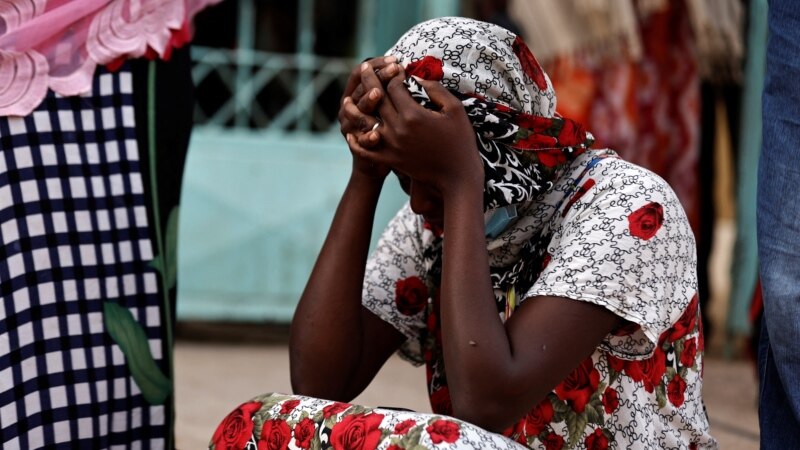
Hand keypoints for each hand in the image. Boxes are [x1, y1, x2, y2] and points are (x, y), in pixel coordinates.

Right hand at [339, 58, 396, 180]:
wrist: (376, 161)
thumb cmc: (388, 127)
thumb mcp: (389, 105)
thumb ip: (395, 90)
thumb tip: (414, 73)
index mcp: (356, 94)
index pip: (360, 72)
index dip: (377, 64)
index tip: (396, 60)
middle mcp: (348, 107)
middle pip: (360, 88)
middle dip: (378, 77)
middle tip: (395, 68)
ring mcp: (350, 126)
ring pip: (355, 111)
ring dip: (367, 101)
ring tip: (378, 94)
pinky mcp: (356, 145)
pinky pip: (360, 141)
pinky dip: (367, 137)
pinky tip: (377, 134)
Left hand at [349, 69, 482, 195]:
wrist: (457, 177)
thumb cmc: (460, 141)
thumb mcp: (454, 110)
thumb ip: (436, 90)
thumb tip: (418, 77)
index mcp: (413, 115)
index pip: (394, 88)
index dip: (393, 74)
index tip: (395, 67)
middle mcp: (398, 129)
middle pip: (377, 99)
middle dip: (370, 80)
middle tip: (364, 67)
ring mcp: (391, 146)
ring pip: (366, 123)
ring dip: (354, 110)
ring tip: (346, 100)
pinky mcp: (390, 160)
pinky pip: (367, 150)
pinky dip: (357, 143)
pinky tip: (351, 134)